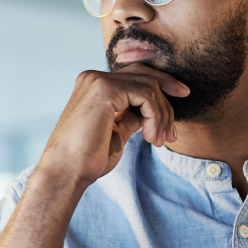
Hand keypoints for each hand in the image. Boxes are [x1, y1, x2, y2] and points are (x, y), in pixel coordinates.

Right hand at [35, 63, 189, 186]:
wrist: (67, 172)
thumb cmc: (87, 159)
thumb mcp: (116, 133)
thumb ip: (130, 117)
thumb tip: (149, 113)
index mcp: (94, 86)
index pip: (135, 75)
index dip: (162, 85)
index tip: (181, 98)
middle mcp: (94, 77)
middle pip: (145, 75)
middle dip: (168, 98)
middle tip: (173, 131)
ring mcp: (98, 81)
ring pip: (149, 86)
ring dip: (161, 116)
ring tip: (158, 141)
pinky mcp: (105, 90)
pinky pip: (146, 95)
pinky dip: (155, 116)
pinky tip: (149, 137)